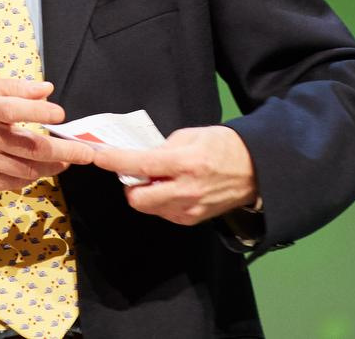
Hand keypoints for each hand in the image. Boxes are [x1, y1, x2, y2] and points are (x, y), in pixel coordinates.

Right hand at [0, 76, 96, 194]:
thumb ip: (15, 87)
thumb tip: (47, 90)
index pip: (14, 109)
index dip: (39, 112)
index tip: (60, 114)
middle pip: (30, 146)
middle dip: (63, 150)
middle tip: (85, 152)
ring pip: (27, 168)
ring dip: (52, 166)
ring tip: (67, 160)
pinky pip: (15, 182)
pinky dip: (32, 176)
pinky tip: (41, 169)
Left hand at [83, 125, 258, 225]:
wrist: (255, 170)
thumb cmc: (223, 146)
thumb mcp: (191, 135)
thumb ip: (163, 147)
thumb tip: (141, 158)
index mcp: (185, 163)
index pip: (140, 165)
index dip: (115, 161)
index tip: (99, 157)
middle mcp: (186, 190)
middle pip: (137, 198)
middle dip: (129, 185)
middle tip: (136, 171)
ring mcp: (189, 209)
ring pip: (148, 208)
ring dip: (145, 193)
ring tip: (160, 178)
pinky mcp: (193, 220)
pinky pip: (164, 213)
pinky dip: (160, 201)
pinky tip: (171, 188)